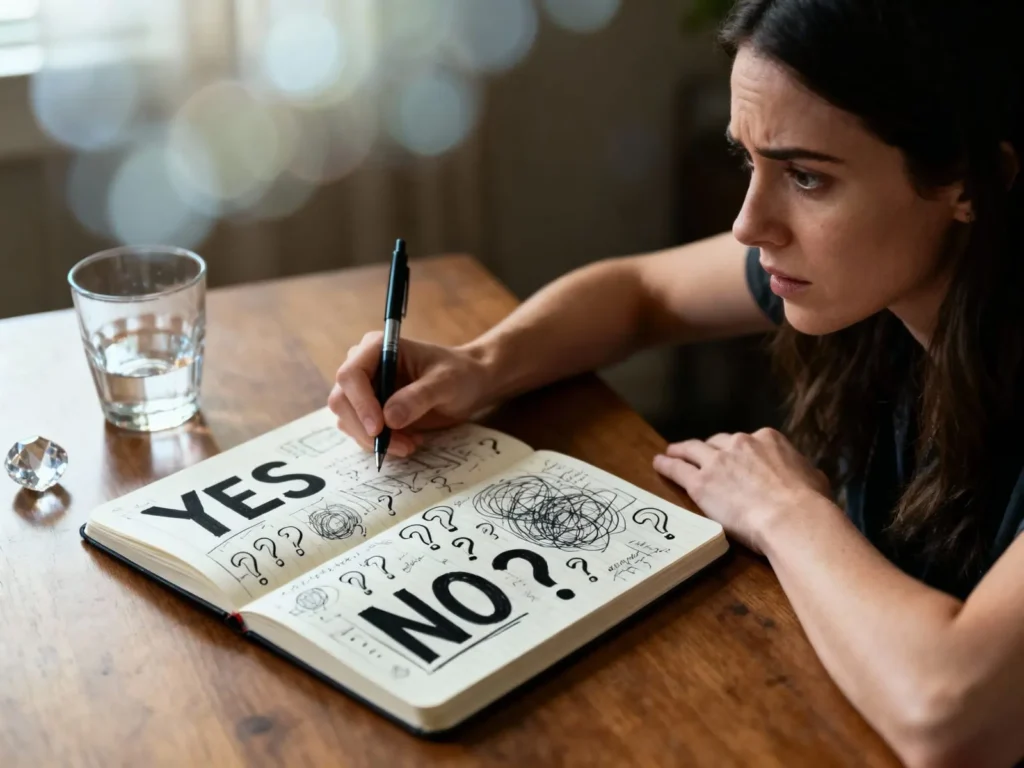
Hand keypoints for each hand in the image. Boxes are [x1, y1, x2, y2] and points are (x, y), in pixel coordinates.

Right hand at [328, 332, 492, 455]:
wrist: (470, 385)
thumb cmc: (459, 374)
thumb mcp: (446, 383)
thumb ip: (418, 397)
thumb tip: (388, 418)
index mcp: (377, 347)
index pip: (350, 375)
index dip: (360, 404)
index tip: (379, 428)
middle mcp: (364, 366)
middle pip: (342, 401)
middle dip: (366, 429)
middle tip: (401, 446)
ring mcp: (365, 390)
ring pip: (348, 420)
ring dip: (376, 440)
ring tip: (411, 444)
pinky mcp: (371, 411)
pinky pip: (361, 432)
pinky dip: (381, 443)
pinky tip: (409, 441)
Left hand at [652, 427, 832, 552]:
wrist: (792, 518)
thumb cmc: (810, 503)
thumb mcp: (814, 477)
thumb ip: (801, 471)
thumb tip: (805, 477)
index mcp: (768, 439)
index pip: (748, 441)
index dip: (740, 452)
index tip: (737, 460)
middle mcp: (740, 443)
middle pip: (718, 442)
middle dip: (710, 449)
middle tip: (702, 456)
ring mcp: (718, 462)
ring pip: (692, 450)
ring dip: (680, 450)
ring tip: (671, 452)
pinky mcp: (701, 483)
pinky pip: (678, 469)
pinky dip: (667, 465)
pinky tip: (659, 463)